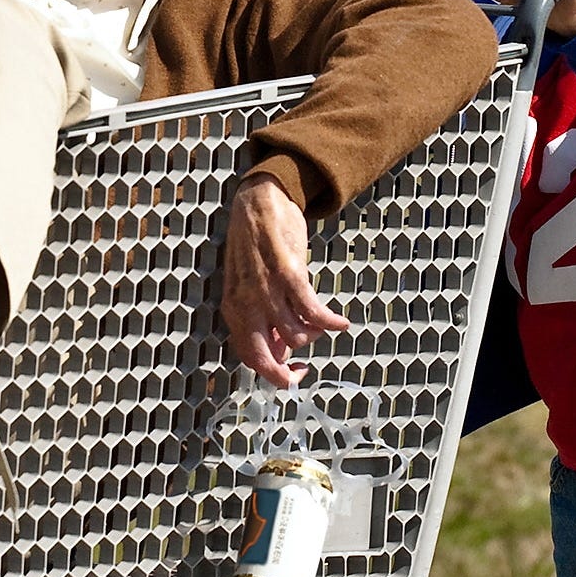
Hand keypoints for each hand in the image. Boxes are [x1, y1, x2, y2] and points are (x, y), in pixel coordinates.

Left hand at [221, 173, 349, 387]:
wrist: (258, 202)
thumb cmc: (255, 245)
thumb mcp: (247, 286)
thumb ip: (259, 318)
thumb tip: (279, 350)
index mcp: (233, 309)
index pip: (250, 357)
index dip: (273, 374)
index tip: (292, 373)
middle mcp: (245, 304)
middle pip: (266, 358)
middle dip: (287, 374)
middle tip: (305, 368)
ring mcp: (266, 290)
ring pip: (297, 336)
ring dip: (315, 335)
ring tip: (322, 324)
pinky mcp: (289, 274)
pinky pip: (314, 311)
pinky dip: (331, 322)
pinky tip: (342, 323)